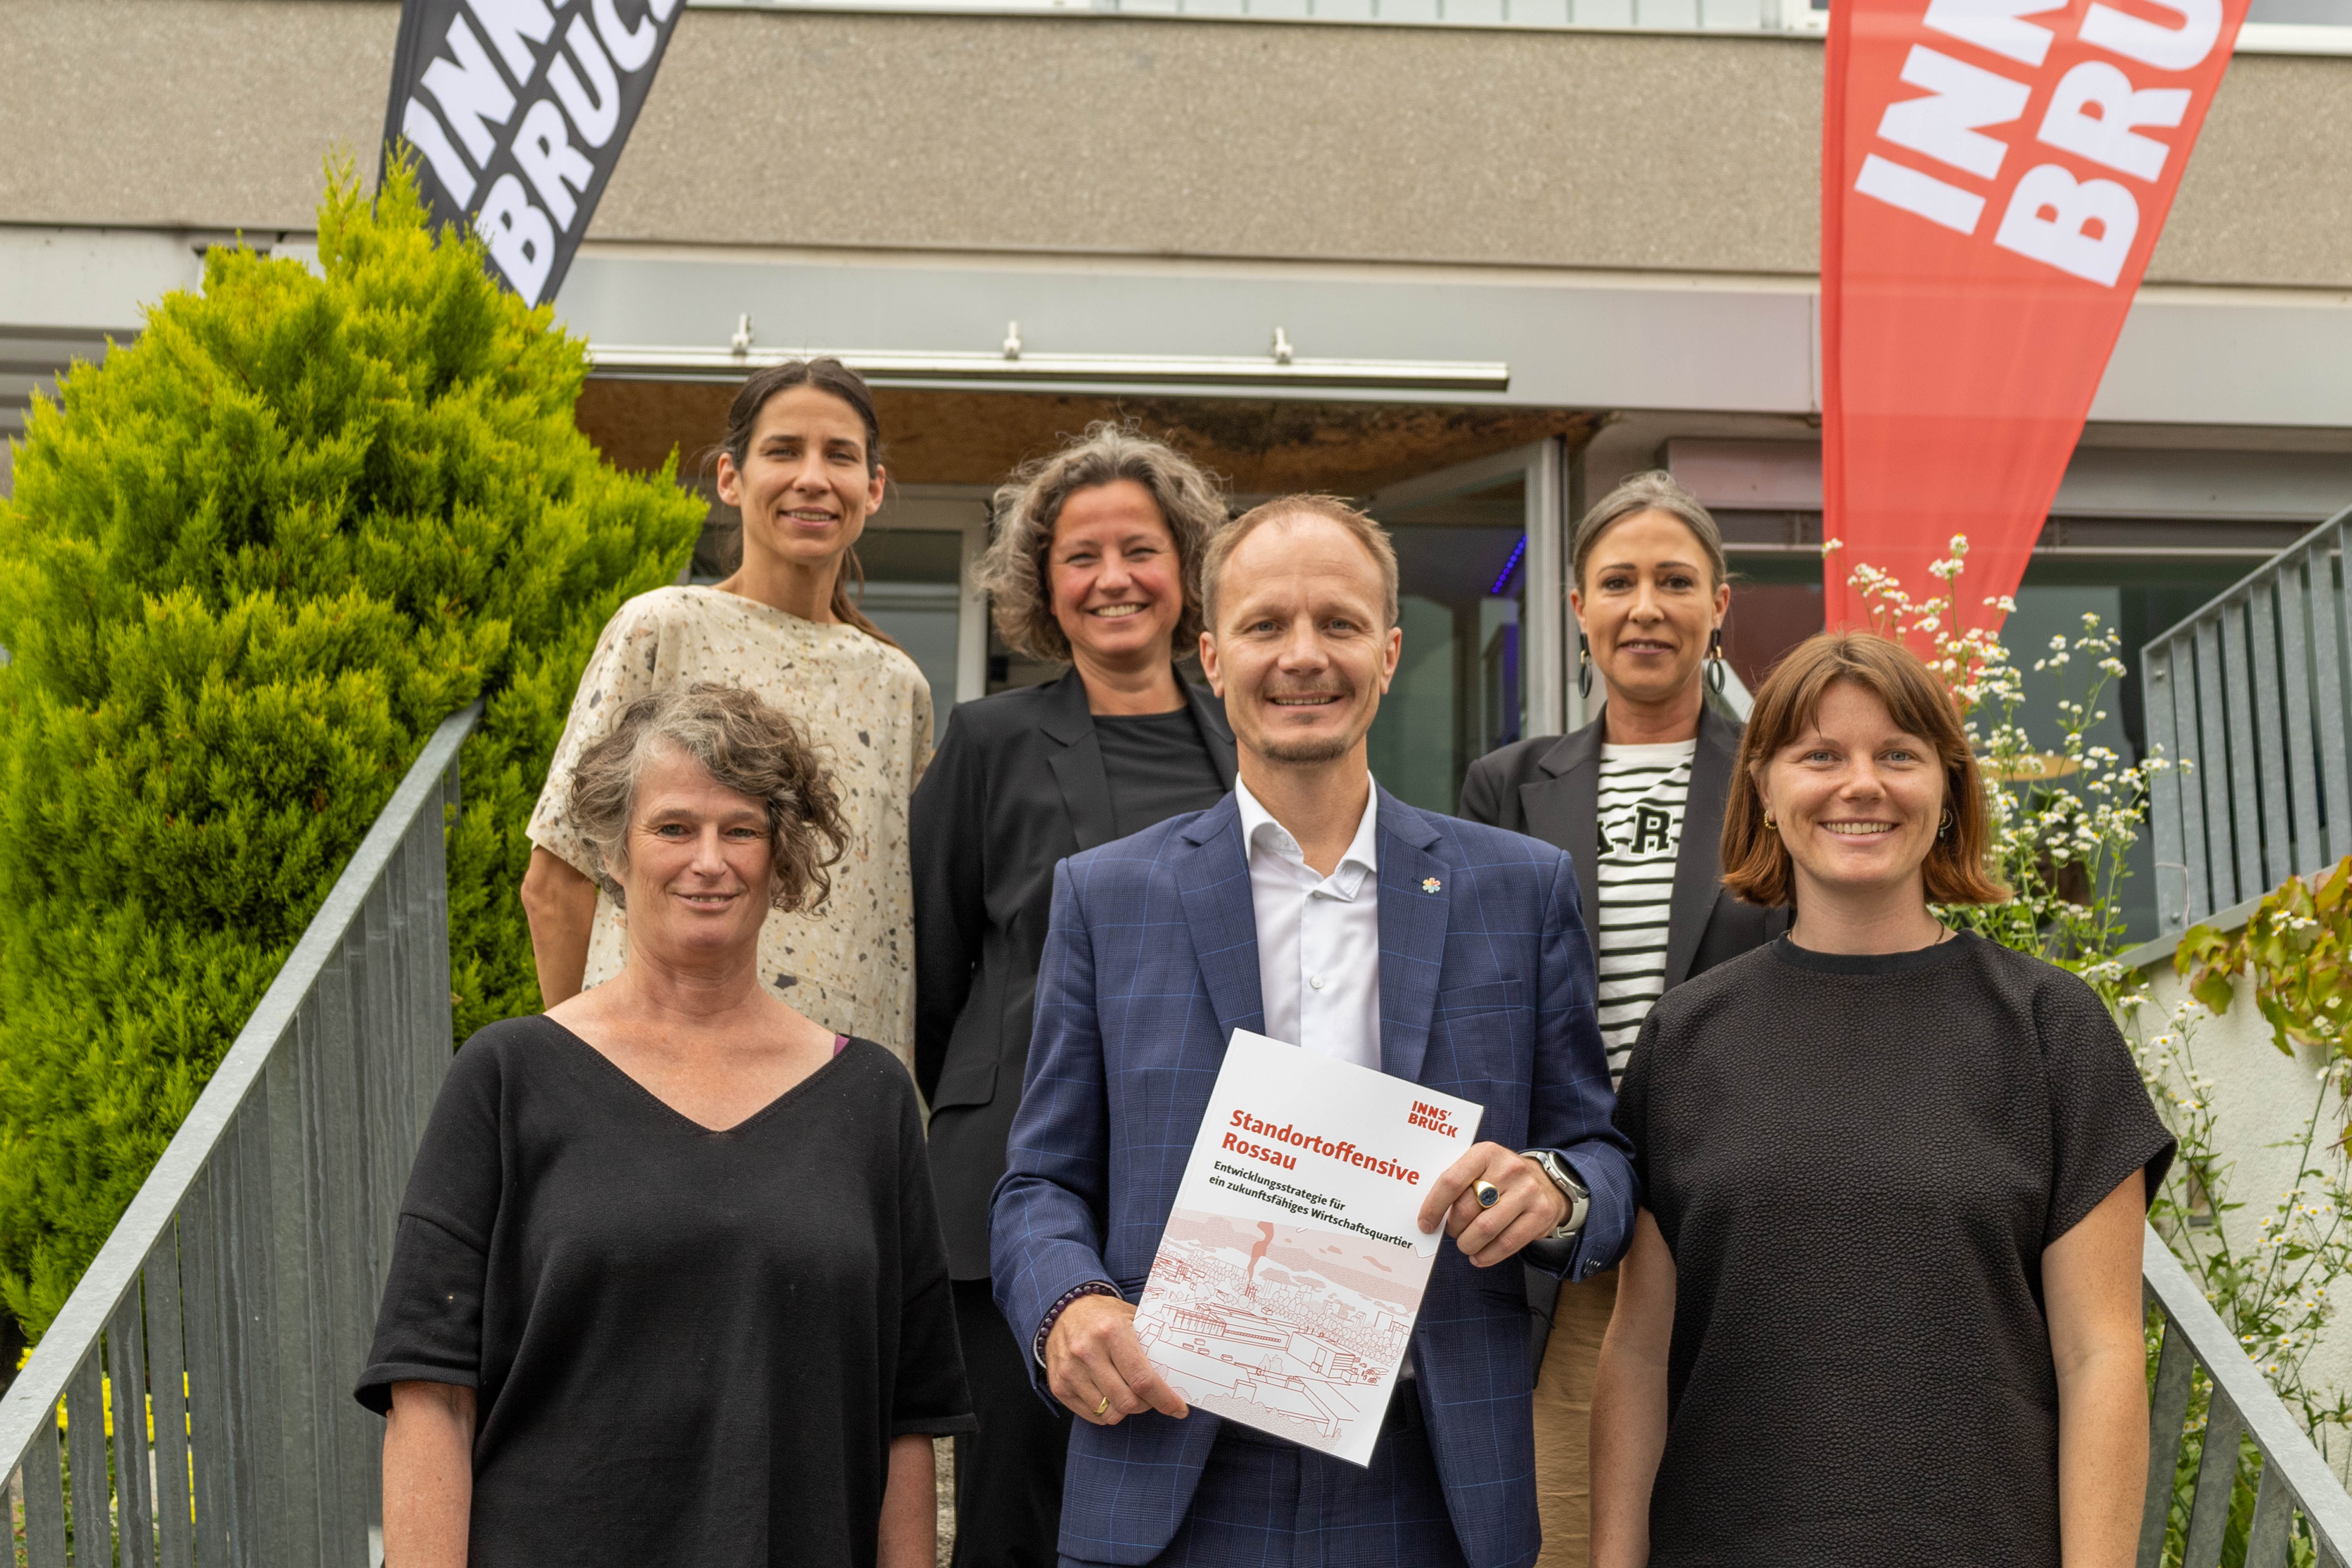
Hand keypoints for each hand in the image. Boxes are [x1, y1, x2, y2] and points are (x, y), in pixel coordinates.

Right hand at [1045, 1293, 1190, 1425]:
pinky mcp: (1059, 1385)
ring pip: (1109, 1412)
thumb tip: (1178, 1370)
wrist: (1063, 1309)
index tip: (1178, 1408)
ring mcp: (1071, 1371)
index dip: (1164, 1399)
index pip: (1143, 1379)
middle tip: (1151, 1398)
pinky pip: (1092, 1414)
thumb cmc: (1103, 1315)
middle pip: (1127, 1401)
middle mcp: (1088, 1352)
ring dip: (1126, 1409)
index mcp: (1112, 1332)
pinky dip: (1107, 1412)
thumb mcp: (1130, 1317)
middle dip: (1146, 1406)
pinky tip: (1110, 1396)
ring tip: (1129, 1394)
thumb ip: (1151, 1341)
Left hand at [1416, 1142, 1569, 1267]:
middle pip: (1466, 1209)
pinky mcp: (1541, 1213)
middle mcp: (1509, 1169)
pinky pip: (1507, 1243)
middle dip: (1453, 1228)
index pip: (1451, 1182)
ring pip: (1485, 1229)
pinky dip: (1488, 1255)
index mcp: (1486, 1153)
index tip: (1425, 1224)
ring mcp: (1528, 1191)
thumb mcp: (1480, 1168)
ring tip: (1466, 1245)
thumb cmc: (1501, 1178)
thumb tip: (1428, 1216)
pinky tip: (1479, 1257)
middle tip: (1453, 1232)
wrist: (1546, 1182)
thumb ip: (1458, 1184)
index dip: (1433, 1207)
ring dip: (1468, 1244)